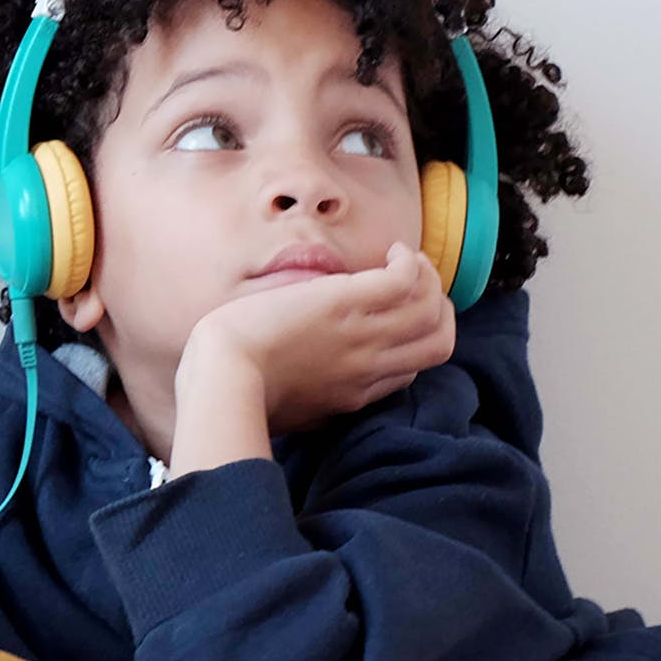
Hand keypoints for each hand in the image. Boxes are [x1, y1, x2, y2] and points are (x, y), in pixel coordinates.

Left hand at [180, 242, 457, 435]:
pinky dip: (410, 263)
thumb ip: (315, 399)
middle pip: (438, 342)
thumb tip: (316, 391)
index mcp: (355, 394)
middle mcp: (369, 366)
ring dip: (428, 279)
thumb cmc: (237, 390)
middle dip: (437, 311)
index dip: (412, 342)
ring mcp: (362, 335)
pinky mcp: (345, 304)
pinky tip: (393, 251)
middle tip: (414, 286)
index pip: (410, 371)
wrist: (223, 376)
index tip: (394, 320)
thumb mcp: (290, 409)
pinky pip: (405, 281)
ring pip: (431, 309)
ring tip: (404, 260)